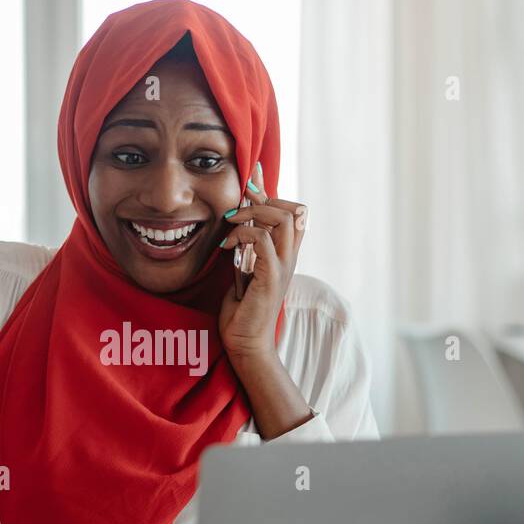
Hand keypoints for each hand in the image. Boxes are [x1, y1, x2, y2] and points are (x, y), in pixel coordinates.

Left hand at [217, 161, 308, 361]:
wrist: (246, 342)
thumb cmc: (242, 310)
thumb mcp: (243, 269)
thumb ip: (245, 247)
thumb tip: (236, 223)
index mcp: (286, 254)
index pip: (293, 212)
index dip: (272, 191)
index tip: (250, 180)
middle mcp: (290, 258)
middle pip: (295, 210)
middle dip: (264, 198)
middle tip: (236, 206)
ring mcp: (283, 267)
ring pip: (284, 219)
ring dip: (254, 213)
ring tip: (230, 222)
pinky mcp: (271, 277)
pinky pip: (264, 241)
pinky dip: (244, 234)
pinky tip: (227, 246)